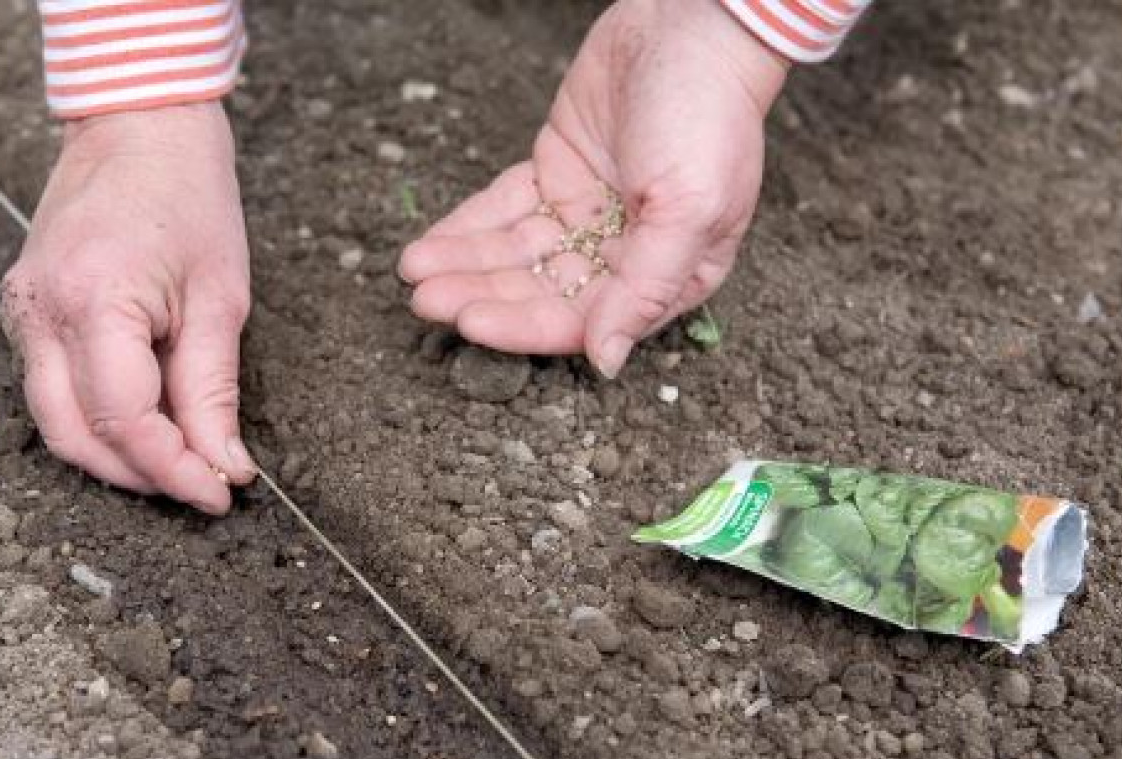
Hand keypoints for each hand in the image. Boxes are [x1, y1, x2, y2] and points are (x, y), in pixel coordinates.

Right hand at [0, 102, 254, 514]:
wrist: (137, 126)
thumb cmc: (187, 197)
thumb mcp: (221, 300)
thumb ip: (214, 392)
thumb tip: (224, 466)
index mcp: (93, 302)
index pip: (125, 423)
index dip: (174, 471)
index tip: (220, 493)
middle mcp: (40, 312)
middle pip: (78, 438)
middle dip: (143, 476)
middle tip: (203, 483)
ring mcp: (21, 311)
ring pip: (56, 424)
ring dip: (116, 457)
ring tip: (179, 459)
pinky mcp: (23, 310)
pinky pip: (50, 391)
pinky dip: (96, 421)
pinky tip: (146, 423)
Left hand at [400, 0, 786, 377]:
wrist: (692, 23)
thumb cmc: (707, 116)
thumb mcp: (690, 209)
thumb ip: (646, 289)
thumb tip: (607, 362)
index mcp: (667, 276)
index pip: (584, 320)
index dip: (523, 325)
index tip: (470, 322)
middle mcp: (624, 254)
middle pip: (539, 291)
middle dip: (480, 295)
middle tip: (426, 300)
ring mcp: (586, 214)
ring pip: (515, 254)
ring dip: (464, 265)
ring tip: (413, 270)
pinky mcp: (555, 174)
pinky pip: (503, 211)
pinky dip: (467, 228)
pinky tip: (430, 244)